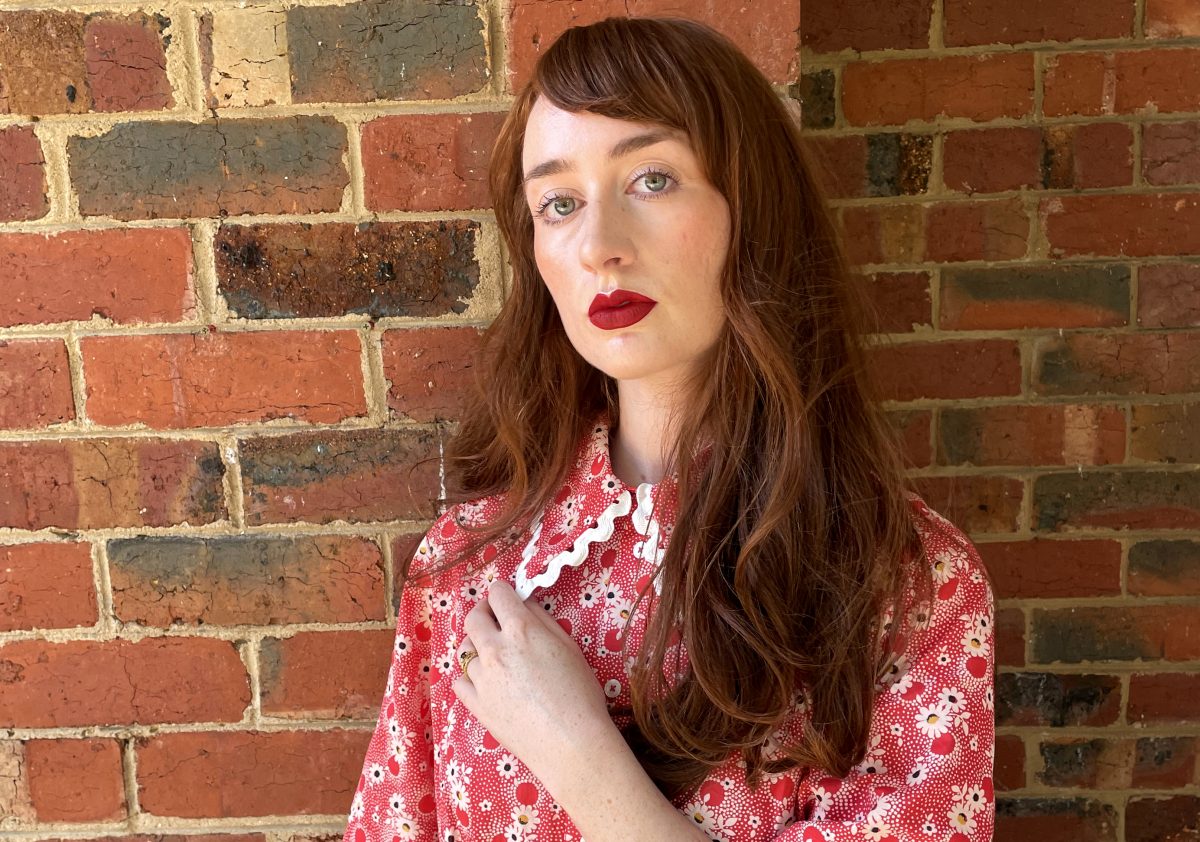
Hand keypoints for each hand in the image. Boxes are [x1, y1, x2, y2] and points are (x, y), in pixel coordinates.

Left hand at [451, 579, 611, 778]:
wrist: (571, 744)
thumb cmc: (580, 695)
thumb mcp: (570, 647)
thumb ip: (544, 620)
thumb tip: (526, 606)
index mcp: (521, 630)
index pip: (498, 594)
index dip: (503, 592)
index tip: (506, 597)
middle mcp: (495, 650)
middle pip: (473, 617)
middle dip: (484, 612)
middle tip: (496, 619)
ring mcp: (481, 678)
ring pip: (463, 649)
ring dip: (476, 645)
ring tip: (493, 655)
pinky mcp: (475, 705)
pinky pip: (459, 681)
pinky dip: (470, 677)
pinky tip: (486, 682)